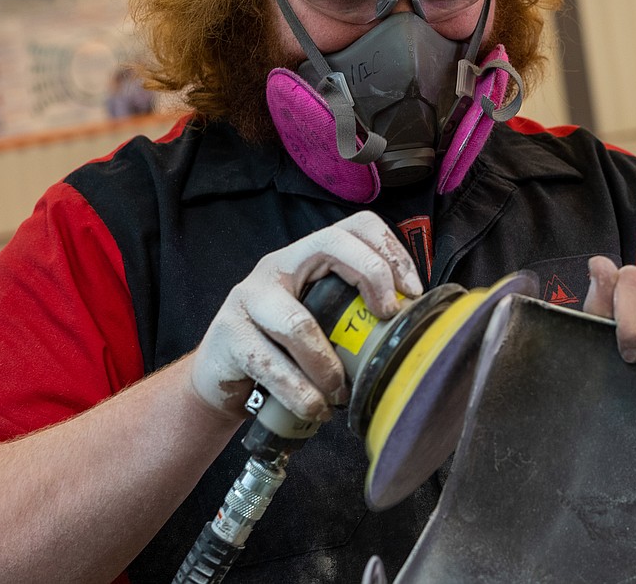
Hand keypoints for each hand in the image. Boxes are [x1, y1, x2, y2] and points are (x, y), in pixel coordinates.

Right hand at [189, 211, 422, 419]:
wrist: (221, 378)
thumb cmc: (283, 349)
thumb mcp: (321, 321)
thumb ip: (354, 313)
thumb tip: (414, 326)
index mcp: (307, 256)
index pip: (355, 226)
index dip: (390, 250)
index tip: (412, 292)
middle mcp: (277, 265)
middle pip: (329, 243)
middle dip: (371, 275)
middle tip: (387, 318)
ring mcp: (248, 296)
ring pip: (299, 323)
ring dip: (329, 366)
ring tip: (341, 393)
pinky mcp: (228, 334)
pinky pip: (271, 365)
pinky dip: (301, 393)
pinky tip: (316, 408)